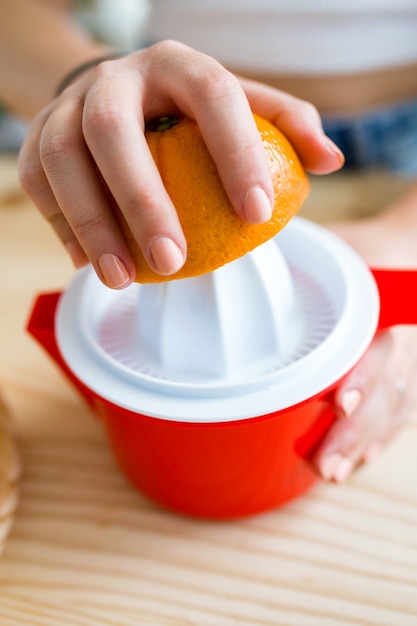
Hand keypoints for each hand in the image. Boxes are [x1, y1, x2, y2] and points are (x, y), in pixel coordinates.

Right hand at [18, 40, 342, 287]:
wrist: (119, 92)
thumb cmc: (190, 111)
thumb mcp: (241, 106)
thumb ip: (286, 126)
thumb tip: (329, 160)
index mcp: (177, 65)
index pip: (212, 95)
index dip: (237, 152)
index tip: (257, 215)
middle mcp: (117, 78)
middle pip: (114, 131)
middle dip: (142, 200)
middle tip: (174, 262)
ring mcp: (69, 105)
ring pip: (63, 159)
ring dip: (91, 224)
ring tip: (121, 280)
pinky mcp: (40, 136)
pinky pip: (40, 183)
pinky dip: (63, 227)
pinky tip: (90, 264)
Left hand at [314, 198, 416, 480]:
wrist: (411, 255)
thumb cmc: (370, 251)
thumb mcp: (342, 249)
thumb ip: (306, 266)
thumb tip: (239, 266)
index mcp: (390, 306)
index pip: (382, 347)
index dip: (364, 378)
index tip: (341, 404)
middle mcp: (405, 340)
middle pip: (386, 393)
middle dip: (355, 432)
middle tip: (325, 464)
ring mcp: (411, 362)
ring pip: (392, 411)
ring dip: (362, 445)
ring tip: (332, 472)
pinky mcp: (409, 377)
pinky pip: (399, 415)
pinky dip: (377, 440)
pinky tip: (357, 460)